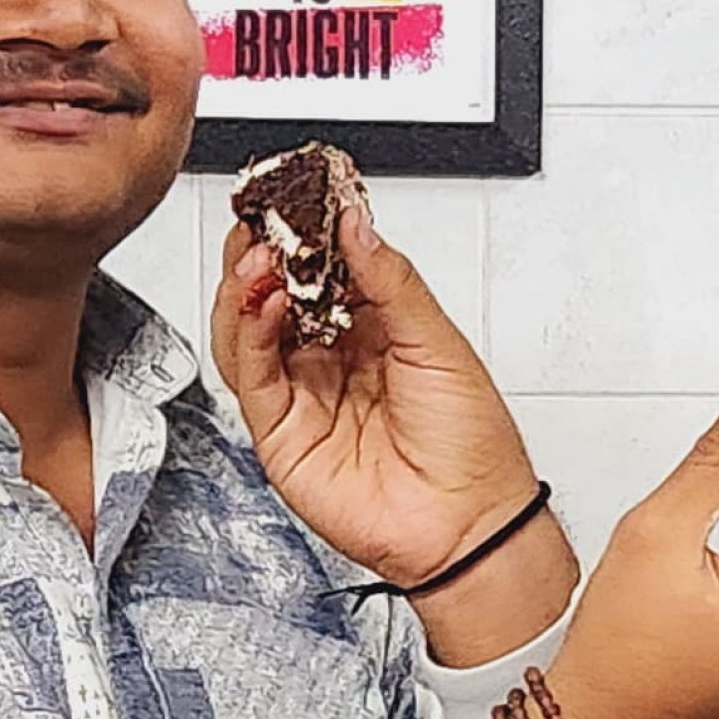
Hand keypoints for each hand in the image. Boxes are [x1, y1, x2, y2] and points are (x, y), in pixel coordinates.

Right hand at [212, 202, 548, 592]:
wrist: (469, 524)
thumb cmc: (473, 446)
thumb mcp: (439, 341)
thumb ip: (390, 280)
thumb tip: (355, 222)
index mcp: (374, 330)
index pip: (322, 268)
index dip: (304, 232)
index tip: (295, 194)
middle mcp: (331, 358)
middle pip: (274, 293)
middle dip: (263, 252)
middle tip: (263, 219)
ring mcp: (302, 394)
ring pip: (247, 329)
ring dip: (246, 286)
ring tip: (260, 257)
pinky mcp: (280, 433)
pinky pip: (249, 375)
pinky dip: (248, 332)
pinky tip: (265, 301)